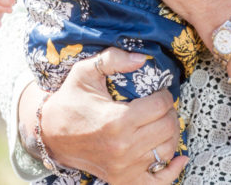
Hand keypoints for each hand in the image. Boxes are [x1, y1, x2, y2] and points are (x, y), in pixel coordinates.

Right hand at [26, 47, 185, 182]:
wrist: (49, 134)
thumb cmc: (70, 101)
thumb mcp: (85, 72)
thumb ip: (113, 59)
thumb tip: (141, 58)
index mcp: (117, 120)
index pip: (161, 105)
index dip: (165, 95)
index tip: (159, 92)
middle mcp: (123, 147)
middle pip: (168, 127)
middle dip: (170, 113)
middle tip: (161, 106)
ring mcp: (124, 167)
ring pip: (167, 150)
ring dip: (171, 134)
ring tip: (163, 123)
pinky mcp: (122, 180)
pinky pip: (157, 182)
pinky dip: (172, 172)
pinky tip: (180, 159)